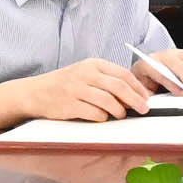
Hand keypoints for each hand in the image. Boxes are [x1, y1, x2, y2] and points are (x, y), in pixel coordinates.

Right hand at [2, 58, 156, 125]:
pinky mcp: (70, 105)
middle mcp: (86, 74)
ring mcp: (77, 89)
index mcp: (93, 64)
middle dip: (135, 100)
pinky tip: (103, 117)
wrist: (36, 92)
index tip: (146, 98)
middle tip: (143, 109)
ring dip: (119, 111)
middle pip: (119, 87)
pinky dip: (103, 117)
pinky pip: (95, 113)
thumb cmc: (65, 84)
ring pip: (109, 101)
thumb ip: (106, 80)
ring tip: (121, 115)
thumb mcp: (85, 73)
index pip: (123, 74)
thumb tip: (132, 94)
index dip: (138, 88)